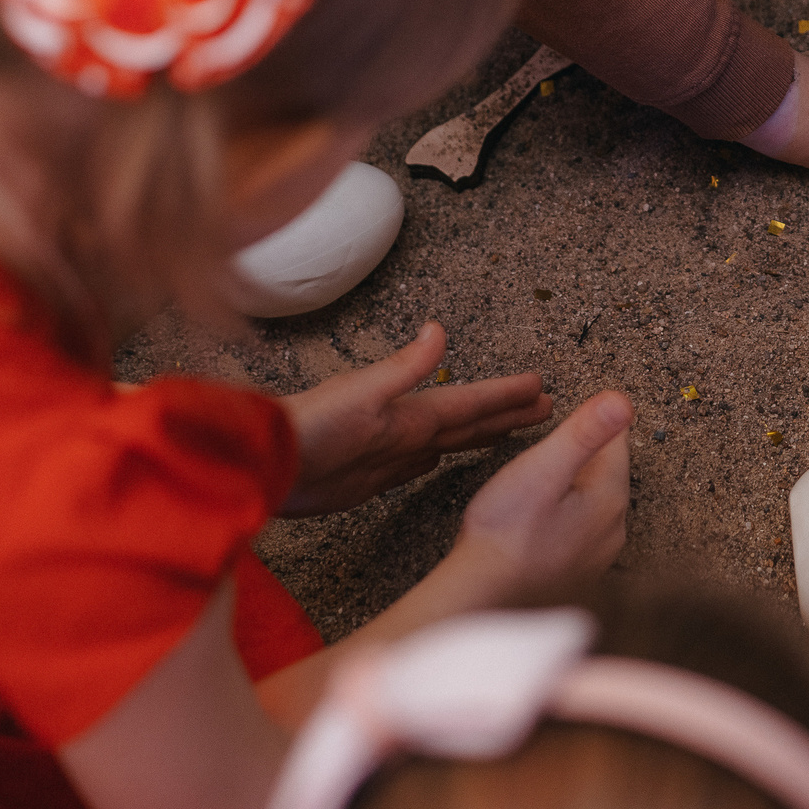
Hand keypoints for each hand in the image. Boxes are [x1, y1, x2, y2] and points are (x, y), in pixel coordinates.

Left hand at [276, 323, 552, 517]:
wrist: (263, 463)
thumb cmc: (310, 427)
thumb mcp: (362, 392)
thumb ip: (403, 367)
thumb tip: (437, 329)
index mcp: (410, 412)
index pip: (470, 402)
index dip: (505, 395)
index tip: (540, 387)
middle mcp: (406, 430)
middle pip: (468, 421)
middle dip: (506, 413)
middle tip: (545, 406)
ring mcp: (390, 454)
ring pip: (449, 443)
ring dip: (480, 434)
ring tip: (509, 428)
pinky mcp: (371, 479)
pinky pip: (417, 468)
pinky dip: (438, 461)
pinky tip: (442, 460)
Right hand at [449, 391, 633, 601]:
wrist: (481, 598)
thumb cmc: (504, 535)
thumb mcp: (542, 469)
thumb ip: (583, 433)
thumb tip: (622, 400)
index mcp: (611, 498)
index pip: (615, 440)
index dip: (585, 425)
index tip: (560, 427)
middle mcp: (614, 529)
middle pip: (604, 472)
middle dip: (577, 458)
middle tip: (541, 458)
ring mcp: (598, 555)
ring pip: (589, 502)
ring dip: (567, 490)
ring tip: (535, 489)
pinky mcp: (577, 574)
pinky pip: (576, 531)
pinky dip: (558, 520)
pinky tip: (533, 524)